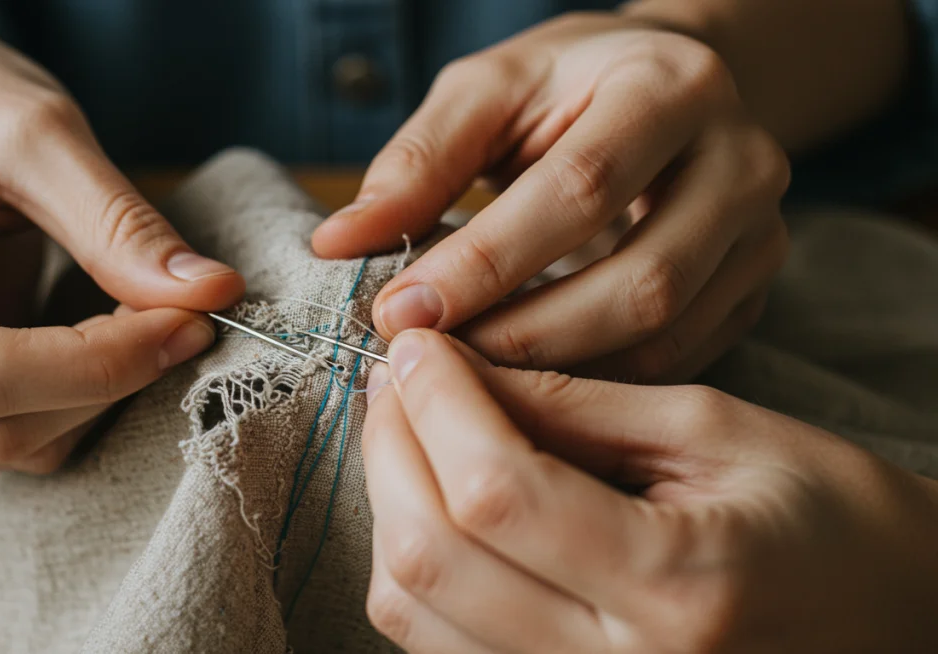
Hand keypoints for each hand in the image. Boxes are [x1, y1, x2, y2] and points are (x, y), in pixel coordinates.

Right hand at [0, 30, 244, 472]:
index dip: (95, 364)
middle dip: (104, 382)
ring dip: (92, 398)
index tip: (187, 321)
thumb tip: (208, 294)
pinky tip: (95, 342)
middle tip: (180, 314)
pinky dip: (69, 404)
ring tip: (137, 316)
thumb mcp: (35, 131)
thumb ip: (116, 223)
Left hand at [313, 13, 790, 381]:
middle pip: (640, 280)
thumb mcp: (487, 90)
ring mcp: (761, 234)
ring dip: (555, 371)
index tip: (401, 313)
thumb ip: (418, 161)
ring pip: (664, 333)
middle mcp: (740, 162)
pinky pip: (676, 359)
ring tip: (468, 380)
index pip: (579, 189)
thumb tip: (339, 243)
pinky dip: (594, 383)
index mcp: (672, 87)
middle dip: (522, 334)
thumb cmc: (565, 85)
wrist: (666, 88)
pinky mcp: (753, 289)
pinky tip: (527, 385)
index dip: (486, 262)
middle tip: (433, 364)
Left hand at [361, 329, 937, 652]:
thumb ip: (576, 407)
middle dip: (390, 444)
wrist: (886, 626)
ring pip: (410, 608)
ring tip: (412, 427)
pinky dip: (412, 558)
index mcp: (678, 586)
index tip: (419, 342)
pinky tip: (434, 496)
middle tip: (401, 375)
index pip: (495, 491)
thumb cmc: (827, 518)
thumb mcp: (717, 432)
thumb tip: (456, 369)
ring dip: (388, 501)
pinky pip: (433, 641)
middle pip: (431, 555)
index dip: (435, 403)